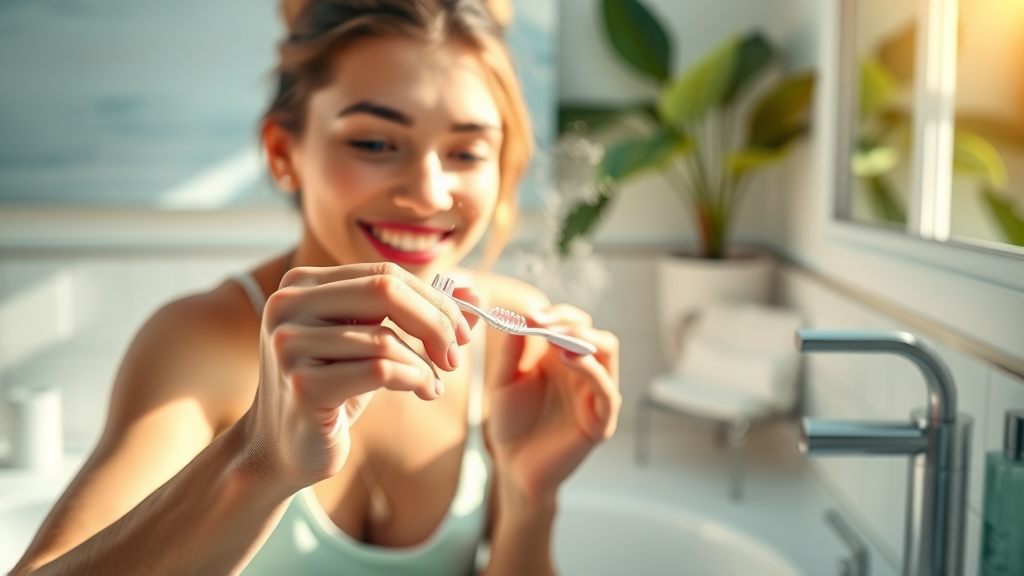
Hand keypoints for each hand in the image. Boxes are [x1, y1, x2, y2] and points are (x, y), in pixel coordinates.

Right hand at [236, 263, 475, 492]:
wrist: (282, 449)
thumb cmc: (334, 390)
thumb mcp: (374, 343)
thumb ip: (419, 315)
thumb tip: (474, 293)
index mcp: (301, 284)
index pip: (384, 274)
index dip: (433, 299)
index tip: (461, 331)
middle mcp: (287, 305)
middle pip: (385, 291)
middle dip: (435, 322)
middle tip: (456, 354)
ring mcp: (290, 345)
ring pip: (385, 339)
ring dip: (424, 365)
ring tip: (431, 384)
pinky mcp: (302, 385)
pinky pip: (379, 371)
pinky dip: (413, 380)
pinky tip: (422, 393)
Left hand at [486, 304, 619, 502]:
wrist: (513, 464)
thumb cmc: (511, 422)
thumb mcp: (504, 381)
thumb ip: (511, 351)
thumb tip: (519, 317)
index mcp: (563, 358)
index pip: (575, 322)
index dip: (557, 314)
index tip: (530, 316)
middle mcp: (584, 372)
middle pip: (596, 333)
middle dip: (572, 323)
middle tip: (543, 324)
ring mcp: (595, 394)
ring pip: (608, 353)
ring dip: (585, 339)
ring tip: (556, 338)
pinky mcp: (600, 420)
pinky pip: (607, 391)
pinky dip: (593, 371)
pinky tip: (569, 359)